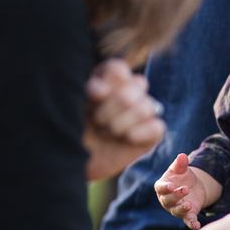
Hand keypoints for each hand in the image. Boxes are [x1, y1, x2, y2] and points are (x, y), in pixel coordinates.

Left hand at [83, 59, 165, 179]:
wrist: (75, 161)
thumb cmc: (71, 129)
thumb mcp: (72, 107)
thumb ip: (85, 93)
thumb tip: (98, 91)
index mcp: (108, 80)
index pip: (119, 69)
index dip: (108, 82)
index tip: (92, 96)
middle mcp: (129, 91)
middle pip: (137, 85)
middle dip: (112, 107)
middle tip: (96, 120)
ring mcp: (143, 111)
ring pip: (145, 107)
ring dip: (120, 124)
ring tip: (105, 132)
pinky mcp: (152, 133)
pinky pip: (157, 127)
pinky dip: (139, 133)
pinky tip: (125, 139)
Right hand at [154, 154, 208, 229]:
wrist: (192, 186)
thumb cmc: (182, 176)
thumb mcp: (182, 169)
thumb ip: (181, 164)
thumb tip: (182, 156)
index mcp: (163, 187)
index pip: (160, 188)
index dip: (165, 188)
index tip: (170, 186)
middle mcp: (167, 200)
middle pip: (168, 200)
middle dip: (176, 196)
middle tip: (185, 189)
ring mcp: (176, 208)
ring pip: (176, 211)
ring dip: (182, 209)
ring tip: (189, 205)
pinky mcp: (187, 214)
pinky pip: (188, 220)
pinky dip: (191, 224)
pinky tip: (196, 226)